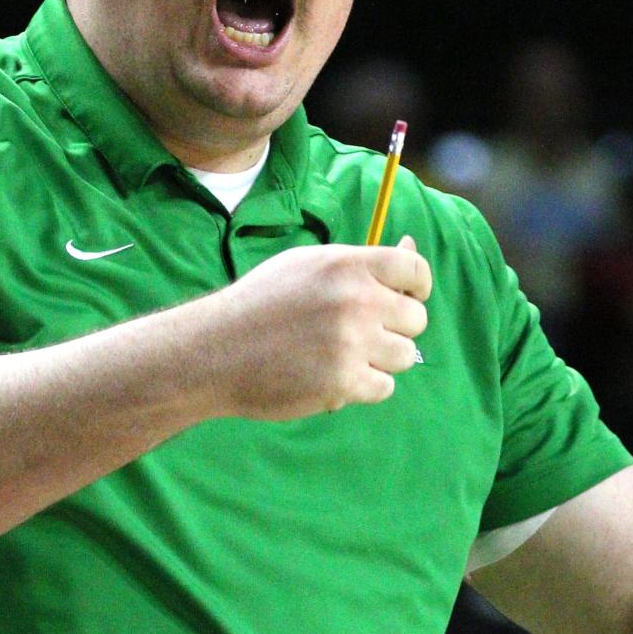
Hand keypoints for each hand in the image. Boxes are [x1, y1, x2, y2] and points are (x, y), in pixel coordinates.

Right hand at [195, 236, 430, 420]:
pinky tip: (332, 375)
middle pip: (416, 319)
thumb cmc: (261, 303)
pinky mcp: (344, 383)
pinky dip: (364, 386)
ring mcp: (352, 343)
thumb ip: (360, 262)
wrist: (216, 349)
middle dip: (395, 328)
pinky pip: (384, 386)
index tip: (406, 298)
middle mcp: (356, 301)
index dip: (416, 287)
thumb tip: (410, 246)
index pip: (414, 270)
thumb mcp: (308, 265)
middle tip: (361, 333)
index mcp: (348, 265)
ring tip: (343, 355)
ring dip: (381, 359)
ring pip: (405, 355)